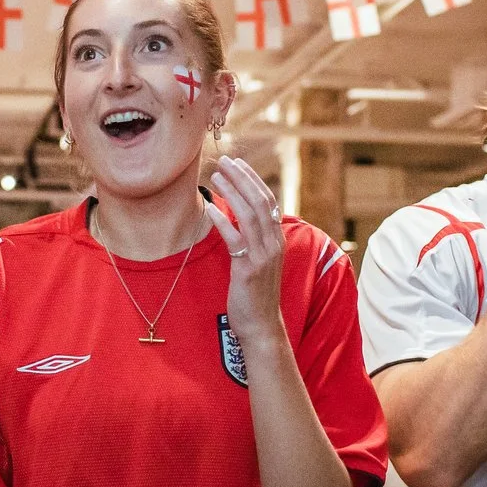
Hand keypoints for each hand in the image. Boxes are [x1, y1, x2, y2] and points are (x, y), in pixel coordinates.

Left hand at [204, 156, 285, 326]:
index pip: (268, 200)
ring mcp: (263, 256)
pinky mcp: (249, 269)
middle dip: (242, 178)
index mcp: (277, 240)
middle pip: (260, 202)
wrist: (261, 326)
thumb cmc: (255, 294)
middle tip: (225, 161)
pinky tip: (209, 210)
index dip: (253, 179)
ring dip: (232, 193)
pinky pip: (235, 240)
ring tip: (215, 177)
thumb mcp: (258, 261)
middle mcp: (274, 244)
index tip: (238, 163)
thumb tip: (236, 215)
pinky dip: (223, 222)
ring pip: (249, 215)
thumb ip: (252, 238)